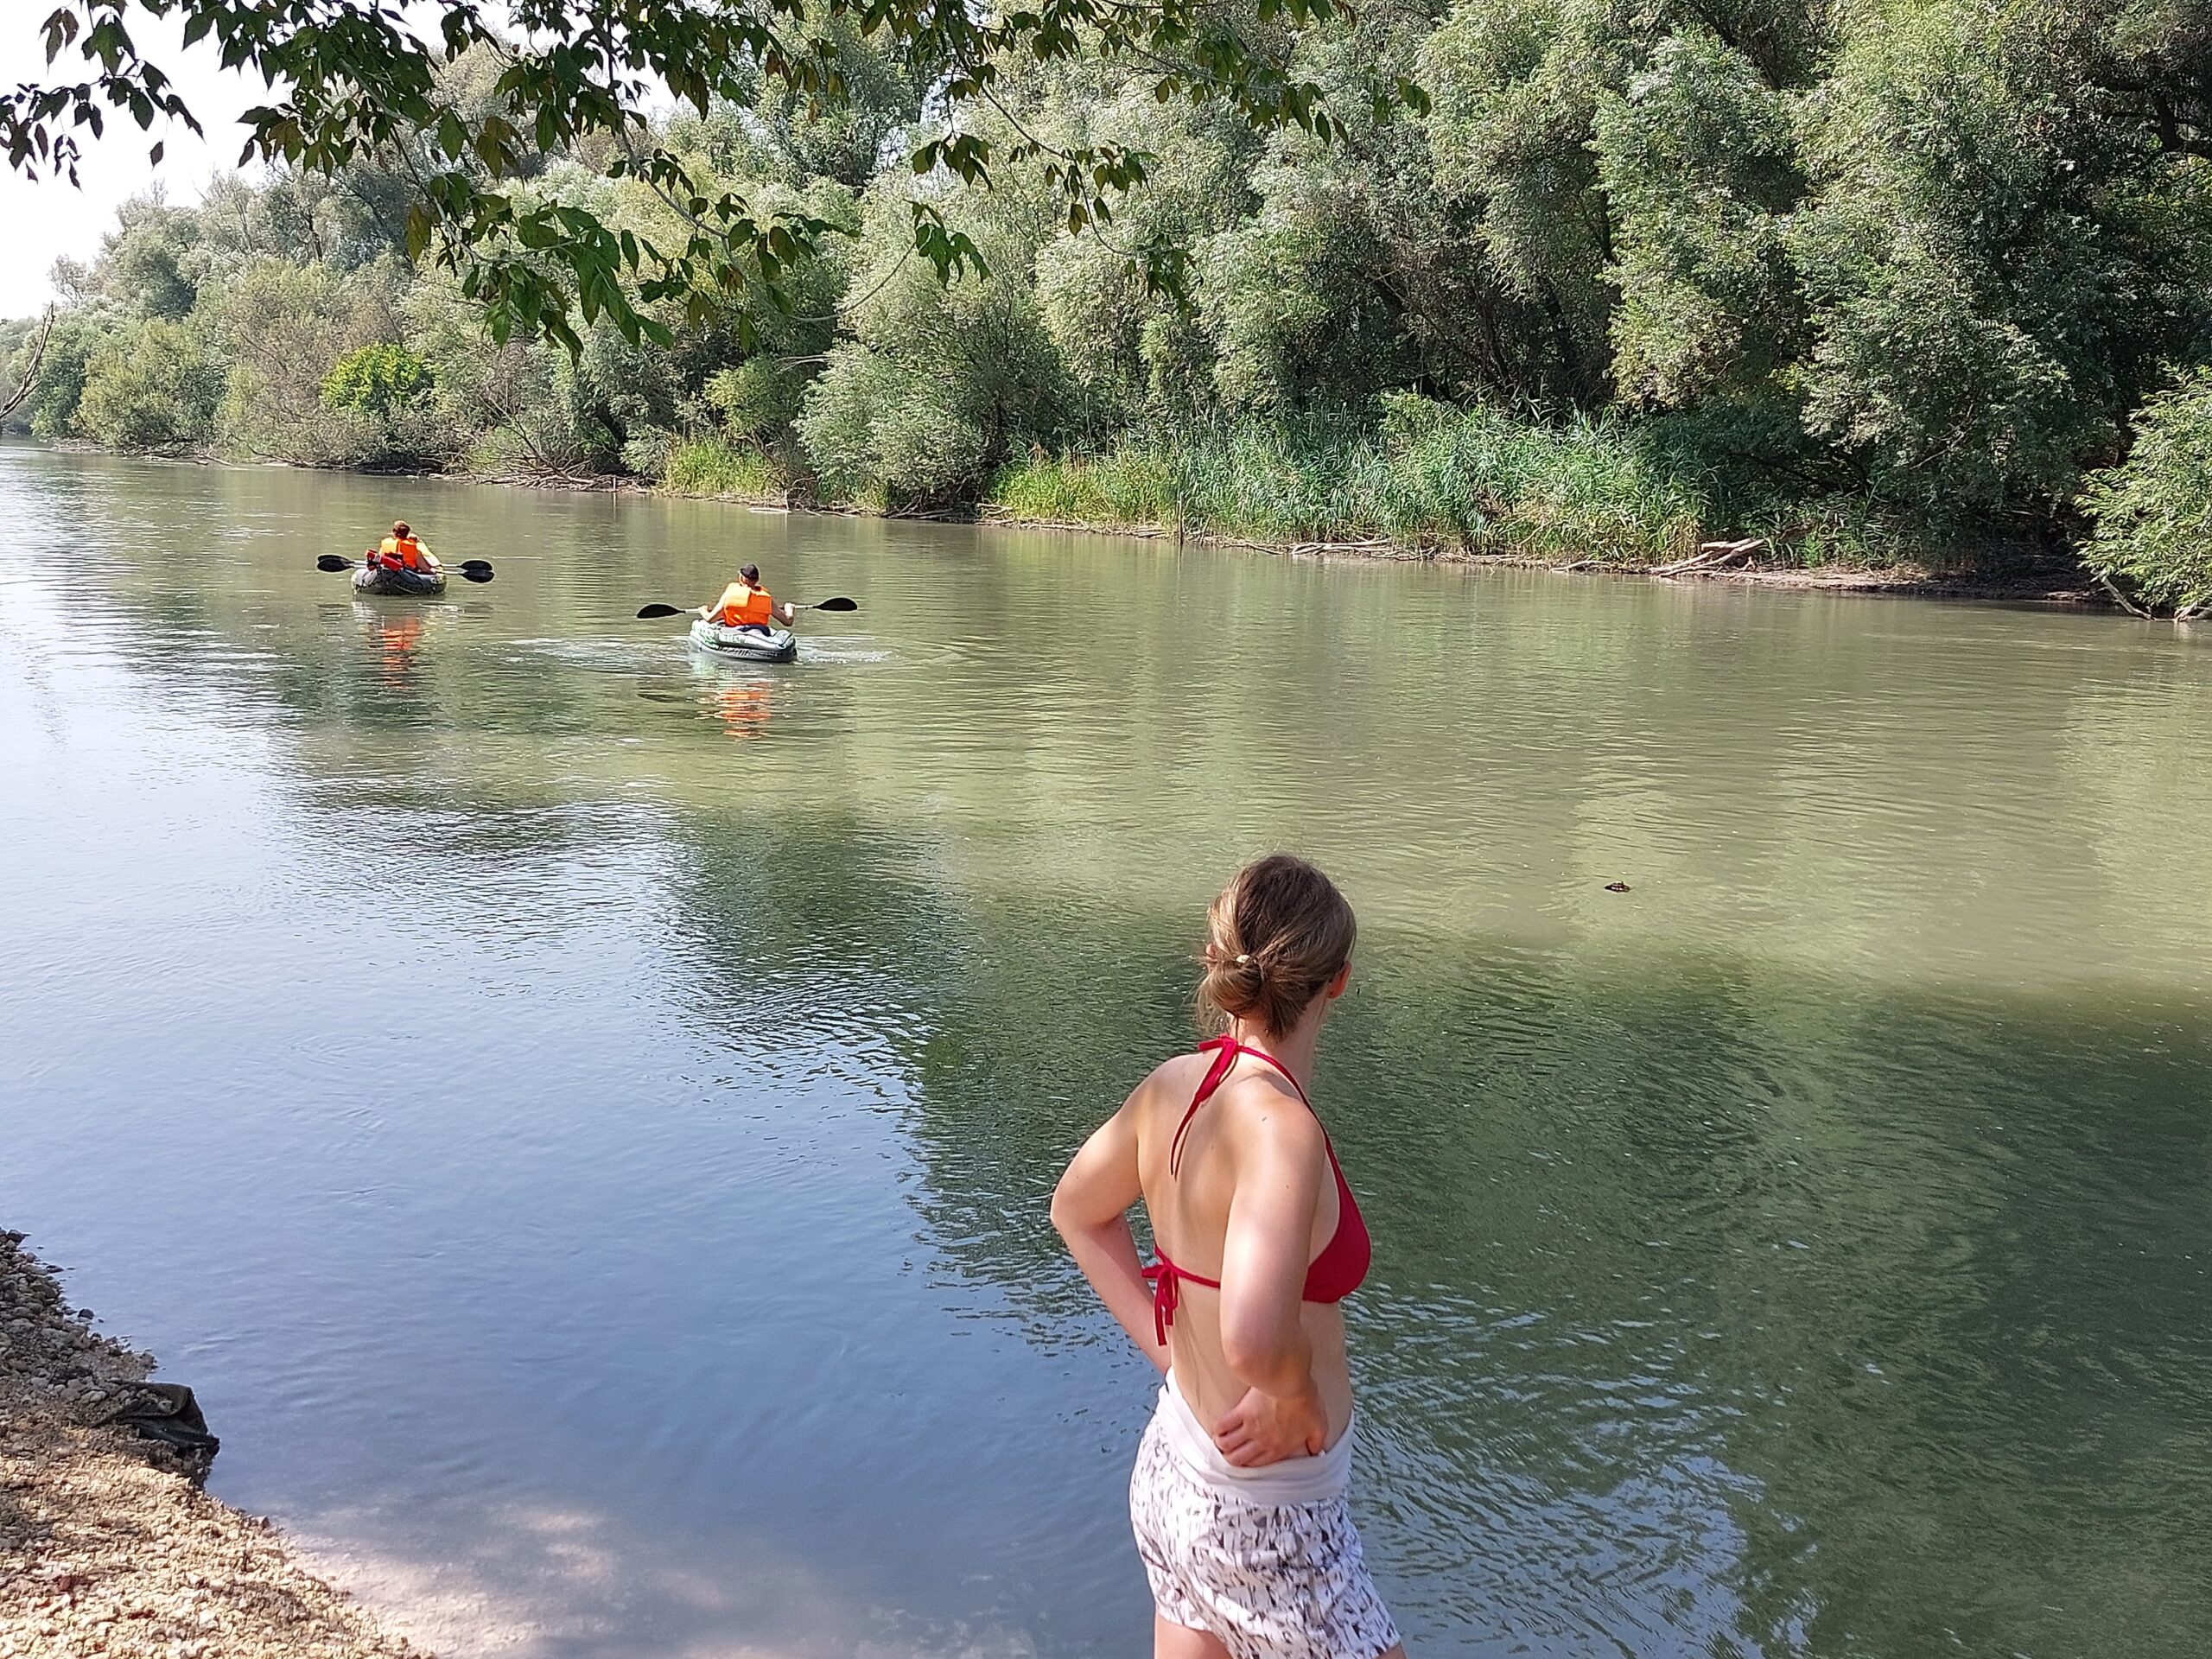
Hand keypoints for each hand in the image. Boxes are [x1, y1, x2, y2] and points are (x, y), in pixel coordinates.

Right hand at [1212, 1383, 1326, 1467]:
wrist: (1291, 1382)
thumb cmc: (1306, 1401)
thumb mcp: (1319, 1425)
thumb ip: (1317, 1442)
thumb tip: (1317, 1451)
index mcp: (1279, 1447)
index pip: (1258, 1464)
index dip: (1248, 1464)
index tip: (1245, 1460)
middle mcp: (1262, 1442)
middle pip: (1238, 1458)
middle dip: (1231, 1458)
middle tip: (1229, 1452)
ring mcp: (1250, 1428)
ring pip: (1228, 1445)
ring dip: (1222, 1444)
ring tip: (1222, 1440)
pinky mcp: (1241, 1412)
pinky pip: (1223, 1426)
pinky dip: (1218, 1429)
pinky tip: (1218, 1428)